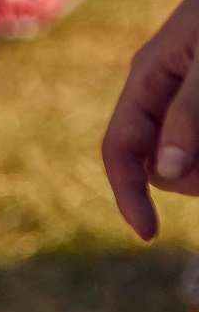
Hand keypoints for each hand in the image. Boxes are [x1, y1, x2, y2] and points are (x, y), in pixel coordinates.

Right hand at [104, 0, 198, 239]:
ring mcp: (193, 100)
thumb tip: (165, 172)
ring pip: (188, 160)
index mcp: (147, 78)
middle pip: (158, 164)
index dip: (127, 194)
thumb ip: (188, 113)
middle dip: (190, 175)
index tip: (149, 233)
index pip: (119, 149)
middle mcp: (165, 93)